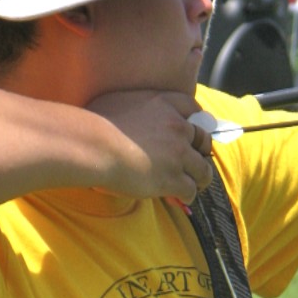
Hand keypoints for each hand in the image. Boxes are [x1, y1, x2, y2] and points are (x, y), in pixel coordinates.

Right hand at [86, 90, 215, 202]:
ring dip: (200, 178)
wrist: (93, 145)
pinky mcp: (173, 178)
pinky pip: (191, 189)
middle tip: (194, 163)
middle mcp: (177, 126)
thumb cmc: (95, 122)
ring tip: (192, 185)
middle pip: (204, 140)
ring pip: (203, 169)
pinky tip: (179, 198)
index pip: (193, 107)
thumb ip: (134, 106)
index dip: (196, 120)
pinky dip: (187, 195)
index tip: (192, 130)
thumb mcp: (117, 99)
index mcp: (164, 104)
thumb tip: (128, 115)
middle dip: (202, 152)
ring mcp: (177, 154)